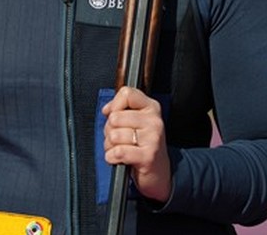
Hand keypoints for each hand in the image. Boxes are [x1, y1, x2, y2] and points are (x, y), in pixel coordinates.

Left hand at [101, 86, 171, 202]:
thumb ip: (121, 110)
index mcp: (151, 108)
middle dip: (109, 131)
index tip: (115, 115)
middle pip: (115, 117)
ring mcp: (152, 138)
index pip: (127, 93)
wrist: (159, 172)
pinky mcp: (148, 156)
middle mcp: (154, 121)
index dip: (114, 105)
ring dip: (110, 146)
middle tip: (119, 139)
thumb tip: (107, 110)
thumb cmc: (143, 145)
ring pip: (114, 136)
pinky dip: (112, 157)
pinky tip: (119, 159)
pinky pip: (118, 152)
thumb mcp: (136, 122)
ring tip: (121, 149)